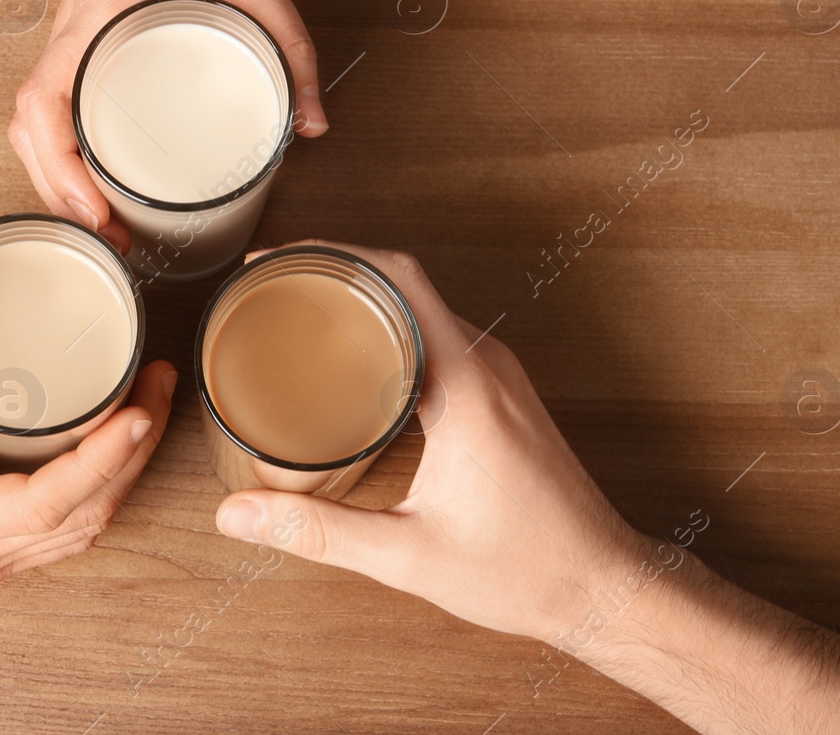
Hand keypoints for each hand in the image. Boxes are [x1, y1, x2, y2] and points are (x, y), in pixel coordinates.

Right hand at [0, 258, 177, 631]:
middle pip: (89, 515)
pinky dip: (93, 497)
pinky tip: (97, 460)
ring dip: (122, 476)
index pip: (53, 500)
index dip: (104, 456)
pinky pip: (58, 537)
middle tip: (159, 386)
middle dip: (137, 451)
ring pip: (80, 531)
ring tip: (143, 414)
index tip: (140, 409)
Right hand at [7, 0, 326, 252]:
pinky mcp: (92, 24)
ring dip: (54, 171)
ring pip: (35, 114)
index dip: (57, 170)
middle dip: (55, 192)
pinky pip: (57, 93)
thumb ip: (287, 45)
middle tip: (109, 240)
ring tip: (100, 221)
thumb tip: (313, 124)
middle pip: (27, 127)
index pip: (41, 105)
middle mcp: (72, 24)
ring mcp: (76, 25)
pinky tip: (100, 167)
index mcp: (95, 12)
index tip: (94, 216)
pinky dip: (63, 140)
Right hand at [213, 241, 646, 642]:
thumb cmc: (524, 571)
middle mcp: (487, 364)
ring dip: (362, 296)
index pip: (398, 279)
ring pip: (422, 305)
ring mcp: (499, 374)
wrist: (602, 586)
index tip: (276, 260)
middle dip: (332, 269)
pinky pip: (438, 333)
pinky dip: (389, 326)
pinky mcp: (501, 392)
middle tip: (268, 285)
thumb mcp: (408, 555)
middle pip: (403, 280)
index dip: (332, 254)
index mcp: (466, 384)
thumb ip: (318, 532)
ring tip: (298, 310)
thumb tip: (237, 516)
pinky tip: (353, 354)